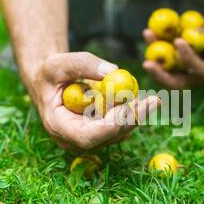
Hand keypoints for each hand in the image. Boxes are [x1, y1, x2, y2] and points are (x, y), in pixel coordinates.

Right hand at [25, 52, 159, 150]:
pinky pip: (121, 126)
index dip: (111, 125)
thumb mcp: (59, 63)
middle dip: (133, 118)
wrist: (50, 82)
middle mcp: (74, 139)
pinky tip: (137, 97)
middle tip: (153, 101)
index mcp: (59, 127)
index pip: (88, 137)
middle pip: (109, 136)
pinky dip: (132, 112)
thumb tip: (113, 71)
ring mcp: (89, 138)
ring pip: (119, 132)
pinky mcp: (101, 134)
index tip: (130, 106)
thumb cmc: (51, 73)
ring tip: (148, 97)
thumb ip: (82, 64)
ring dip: (136, 115)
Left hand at [143, 23, 203, 88]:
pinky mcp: (175, 69)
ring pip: (164, 70)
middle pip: (174, 83)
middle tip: (147, 63)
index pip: (197, 70)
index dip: (188, 57)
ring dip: (154, 54)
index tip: (179, 40)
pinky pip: (162, 60)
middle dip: (159, 75)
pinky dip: (155, 46)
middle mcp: (194, 81)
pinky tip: (149, 32)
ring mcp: (183, 76)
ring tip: (148, 33)